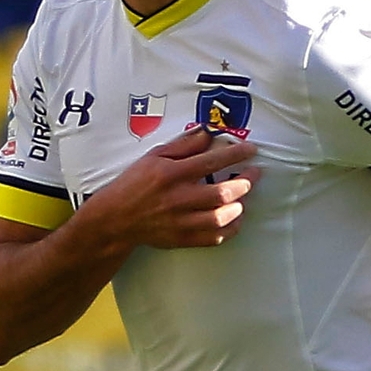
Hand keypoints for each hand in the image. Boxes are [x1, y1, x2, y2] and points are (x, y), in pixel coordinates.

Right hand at [84, 126, 259, 249]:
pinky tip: (234, 218)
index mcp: (172, 174)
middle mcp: (178, 198)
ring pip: (221, 217)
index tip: (251, 150)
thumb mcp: (154, 156)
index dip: (236, 154)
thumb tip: (208, 132)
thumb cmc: (135, 183)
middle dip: (245, 182)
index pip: (212, 161)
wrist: (116, 218)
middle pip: (222, 192)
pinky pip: (215, 237)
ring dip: (239, 206)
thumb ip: (184, 145)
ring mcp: (181, 221)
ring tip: (243, 197)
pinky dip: (230, 229)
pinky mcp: (183, 238)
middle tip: (254, 174)